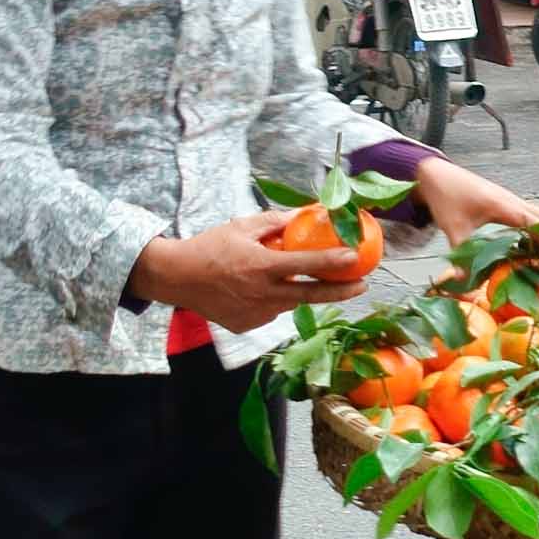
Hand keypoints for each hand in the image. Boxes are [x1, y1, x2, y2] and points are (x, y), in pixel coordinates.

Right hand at [129, 211, 364, 332]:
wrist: (176, 278)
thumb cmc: (209, 247)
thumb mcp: (242, 227)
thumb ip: (276, 222)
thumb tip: (306, 212)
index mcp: (260, 266)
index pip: (306, 264)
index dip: (333, 262)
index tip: (356, 259)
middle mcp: (261, 294)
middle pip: (311, 295)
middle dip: (341, 291)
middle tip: (362, 285)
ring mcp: (255, 313)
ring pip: (289, 302)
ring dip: (298, 291)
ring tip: (291, 277)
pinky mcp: (247, 325)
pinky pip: (271, 311)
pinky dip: (274, 300)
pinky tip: (259, 289)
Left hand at [410, 158, 538, 245]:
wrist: (437, 174)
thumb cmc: (445, 197)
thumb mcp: (452, 227)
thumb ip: (461, 255)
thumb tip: (463, 282)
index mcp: (503, 205)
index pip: (536, 224)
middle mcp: (512, 201)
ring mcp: (511, 200)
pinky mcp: (506, 202)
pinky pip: (531, 215)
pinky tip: (537, 246)